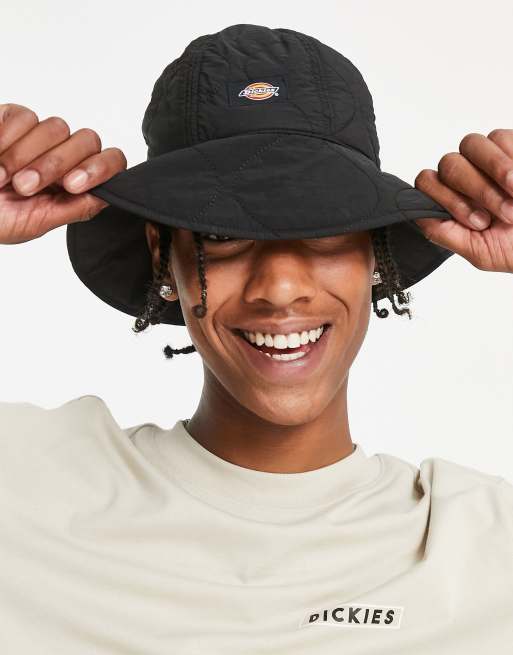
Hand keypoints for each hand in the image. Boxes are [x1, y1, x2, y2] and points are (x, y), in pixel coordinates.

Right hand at [0, 103, 126, 244]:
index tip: (74, 185)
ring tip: (5, 180)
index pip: (110, 162)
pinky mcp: (12, 117)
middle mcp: (62, 156)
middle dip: (56, 164)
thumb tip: (110, 196)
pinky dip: (9, 139)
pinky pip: (25, 116)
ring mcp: (39, 136)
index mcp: (74, 183)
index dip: (100, 168)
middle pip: (87, 140)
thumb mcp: (35, 223)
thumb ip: (75, 209)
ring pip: (57, 127)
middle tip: (26, 187)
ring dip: (28, 156)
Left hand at [413, 129, 512, 272]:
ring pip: (471, 145)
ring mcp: (488, 159)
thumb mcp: (478, 251)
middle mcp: (466, 177)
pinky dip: (510, 159)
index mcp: (453, 201)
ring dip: (493, 171)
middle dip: (475, 189)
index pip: (427, 183)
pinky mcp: (512, 145)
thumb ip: (443, 233)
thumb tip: (414, 213)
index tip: (476, 221)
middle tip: (502, 214)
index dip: (445, 199)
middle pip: (448, 164)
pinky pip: (500, 137)